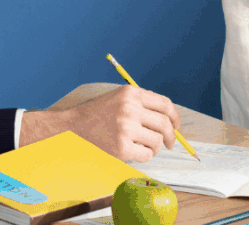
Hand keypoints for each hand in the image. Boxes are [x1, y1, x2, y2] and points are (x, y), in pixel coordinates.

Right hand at [20, 85, 181, 161]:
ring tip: (145, 147)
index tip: (177, 126)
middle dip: (172, 136)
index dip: (175, 117)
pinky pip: (146, 154)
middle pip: (164, 123)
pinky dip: (145, 156)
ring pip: (157, 141)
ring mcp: (126, 128)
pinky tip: (135, 153)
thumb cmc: (97, 115)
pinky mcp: (121, 147)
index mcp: (130, 93)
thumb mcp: (118, 99)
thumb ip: (141, 104)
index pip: (164, 104)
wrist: (72, 129)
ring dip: (155, 147)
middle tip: (169, 143)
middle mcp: (130, 108)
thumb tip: (169, 120)